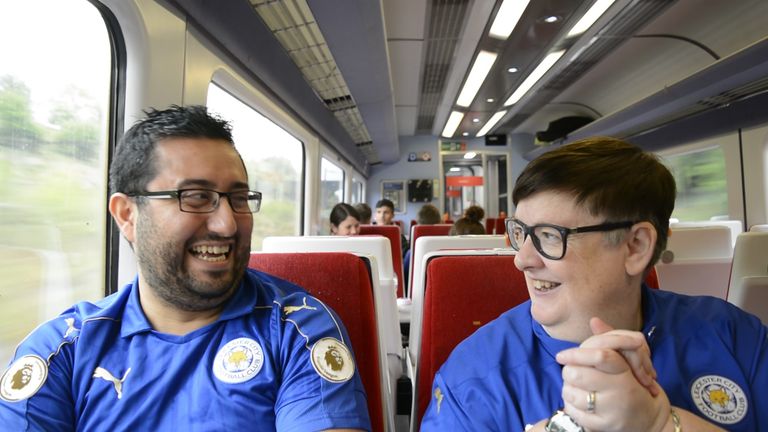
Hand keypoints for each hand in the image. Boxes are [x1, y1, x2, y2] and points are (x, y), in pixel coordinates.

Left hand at [555, 318, 669, 431]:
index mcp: (625, 372)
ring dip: (568, 389)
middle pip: (579, 374)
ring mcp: (612, 410)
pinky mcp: (603, 425)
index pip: (600, 356)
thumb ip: (609, 341)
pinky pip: (575, 413)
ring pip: (573, 394)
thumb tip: (594, 320)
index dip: (576, 354)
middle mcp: (620, 391)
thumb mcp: (628, 363)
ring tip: (574, 388)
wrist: (650, 420)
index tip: (560, 355)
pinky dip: (570, 406)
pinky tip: (576, 402)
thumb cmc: (635, 386)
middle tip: (569, 373)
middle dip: (569, 372)